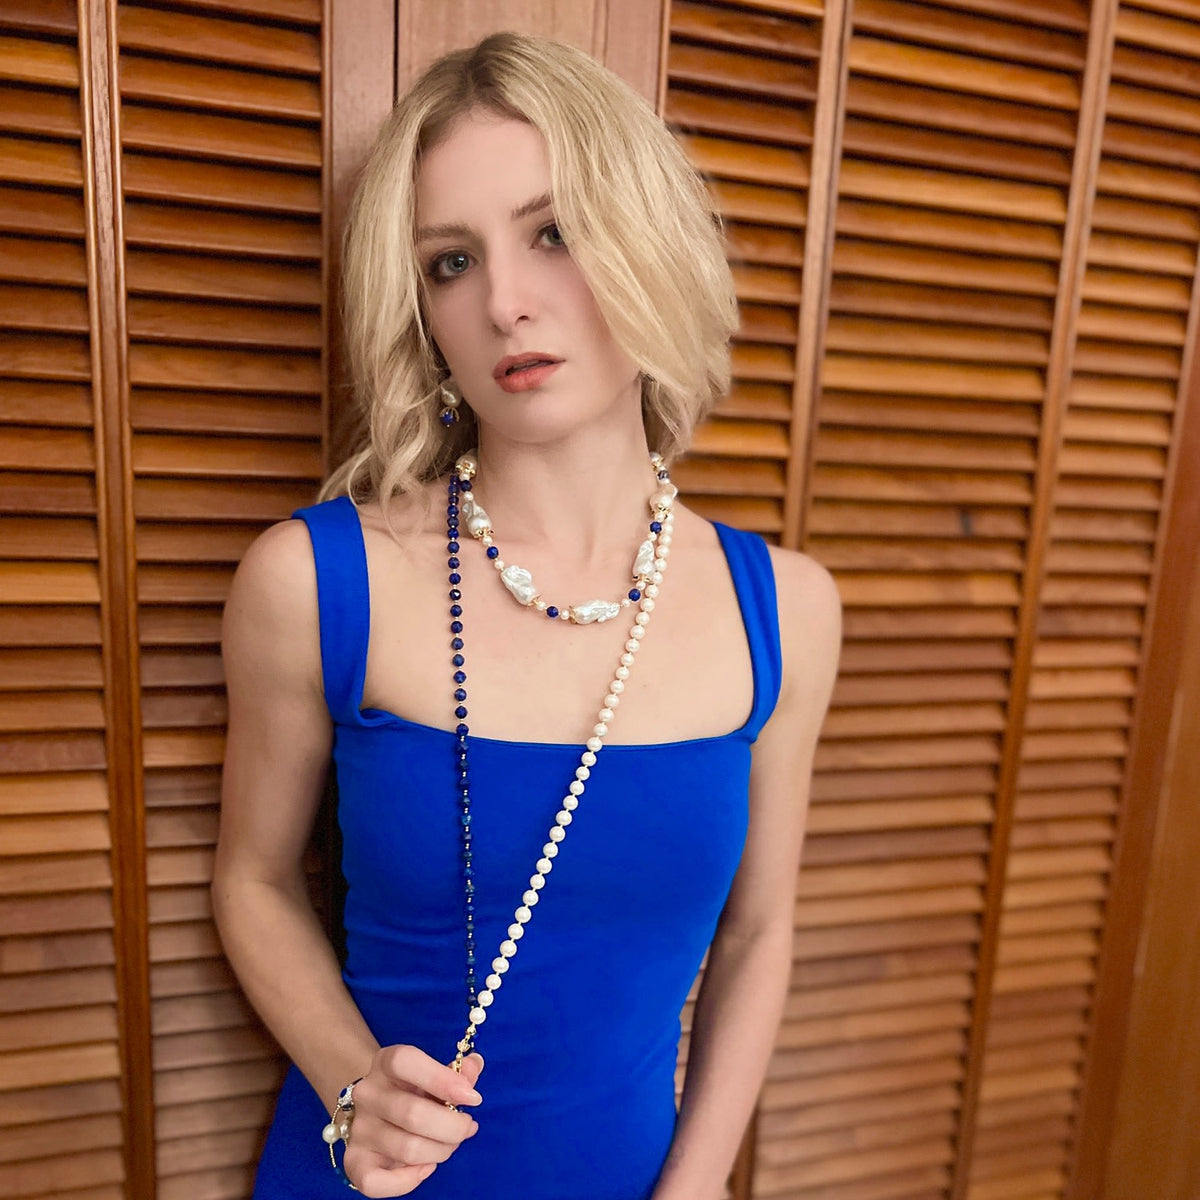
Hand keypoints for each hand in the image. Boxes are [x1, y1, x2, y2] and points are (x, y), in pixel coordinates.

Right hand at [342, 1046, 483, 1195]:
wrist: (377, 1112)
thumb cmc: (414, 1090)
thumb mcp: (434, 1075)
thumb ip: (457, 1072)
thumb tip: (474, 1065)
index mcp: (386, 1062)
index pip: (406, 1062)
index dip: (443, 1080)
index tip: (473, 1098)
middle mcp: (367, 1093)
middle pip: (413, 1114)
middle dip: (453, 1127)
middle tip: (467, 1128)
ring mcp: (359, 1128)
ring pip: (407, 1149)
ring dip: (440, 1152)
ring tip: (449, 1145)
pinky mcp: (354, 1161)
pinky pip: (377, 1182)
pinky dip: (409, 1180)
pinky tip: (426, 1167)